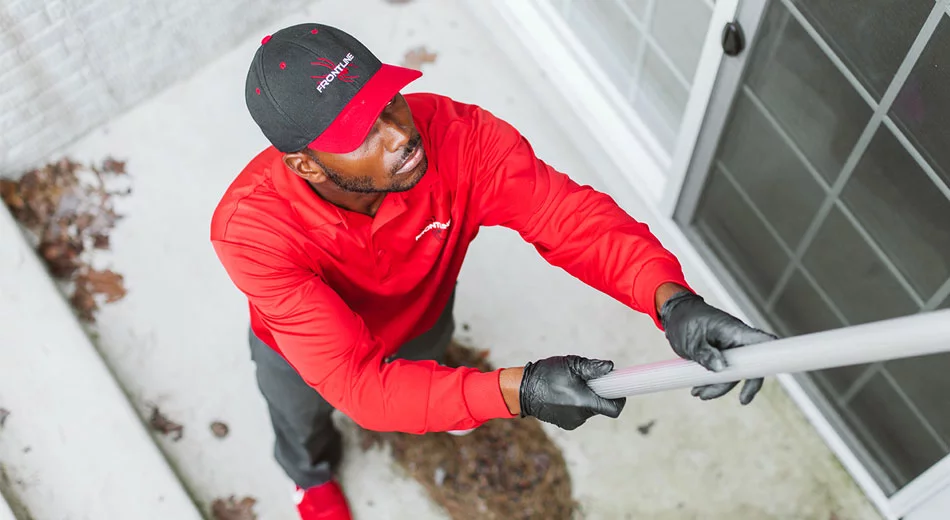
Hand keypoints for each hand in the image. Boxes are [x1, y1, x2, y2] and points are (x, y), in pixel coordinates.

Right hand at [519, 355, 625, 429]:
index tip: (615, 388)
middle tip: (587, 381)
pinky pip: (579, 413)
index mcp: (584, 402)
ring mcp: (572, 421)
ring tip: (571, 386)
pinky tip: (564, 395)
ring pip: (589, 409)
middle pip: (601, 406)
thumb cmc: (546, 375)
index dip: (619, 398)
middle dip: (598, 394)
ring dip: (586, 399)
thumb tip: (610, 368)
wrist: (523, 390)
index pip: (614, 409)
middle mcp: (580, 416)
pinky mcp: (565, 423)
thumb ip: (593, 368)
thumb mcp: (571, 365)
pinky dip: (576, 405)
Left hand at [659, 290, 776, 403]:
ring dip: (717, 386)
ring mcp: (730, 348)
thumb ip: (706, 354)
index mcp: (735, 331)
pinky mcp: (721, 354)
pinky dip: (712, 381)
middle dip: (732, 384)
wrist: (675, 315)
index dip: (769, 360)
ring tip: (698, 393)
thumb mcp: (692, 340)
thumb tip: (721, 368)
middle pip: (747, 366)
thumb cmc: (685, 321)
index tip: (755, 382)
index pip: (762, 343)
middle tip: (730, 399)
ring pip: (732, 372)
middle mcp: (737, 340)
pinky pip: (723, 370)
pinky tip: (699, 389)